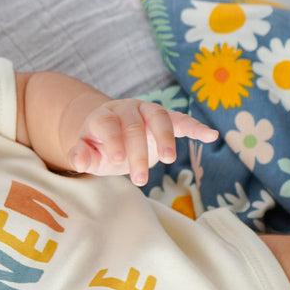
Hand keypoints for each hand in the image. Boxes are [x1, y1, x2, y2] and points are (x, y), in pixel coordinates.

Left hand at [69, 98, 217, 184]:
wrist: (113, 134)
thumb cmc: (98, 147)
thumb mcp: (87, 153)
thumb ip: (81, 155)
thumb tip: (79, 160)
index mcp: (103, 116)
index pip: (108, 125)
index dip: (113, 140)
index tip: (117, 159)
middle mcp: (126, 109)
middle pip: (134, 126)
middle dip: (137, 153)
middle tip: (139, 180)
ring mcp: (147, 111)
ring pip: (159, 118)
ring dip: (165, 139)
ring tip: (168, 161)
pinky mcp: (165, 119)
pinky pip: (181, 120)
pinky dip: (196, 127)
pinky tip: (211, 135)